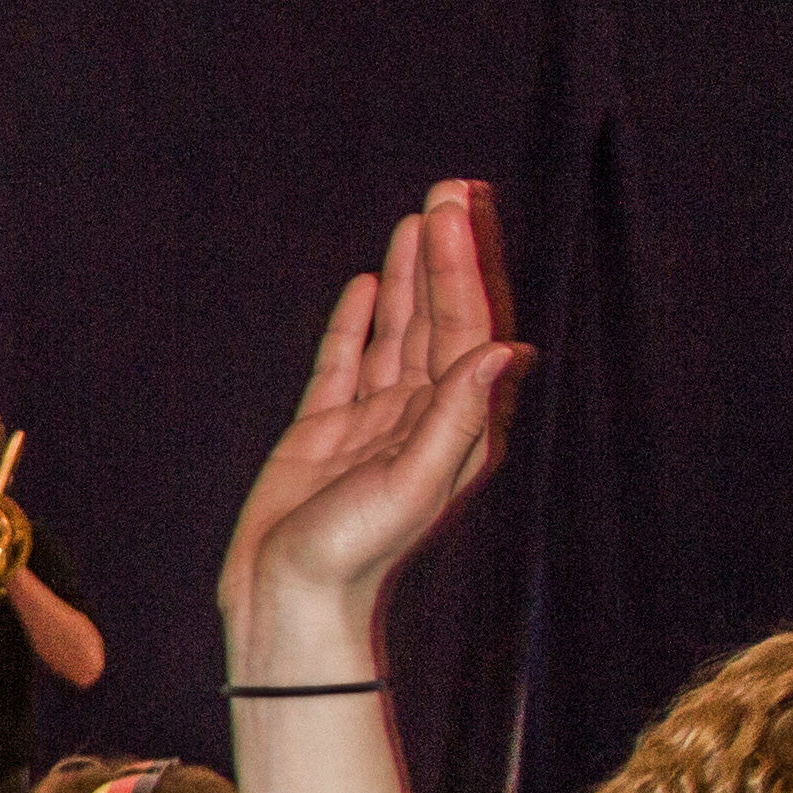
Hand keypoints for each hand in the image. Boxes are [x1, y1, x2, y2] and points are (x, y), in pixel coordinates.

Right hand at [216, 179, 529, 654]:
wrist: (288, 603)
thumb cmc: (353, 555)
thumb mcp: (413, 485)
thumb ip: (457, 417)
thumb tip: (503, 348)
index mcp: (455, 427)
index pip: (465, 328)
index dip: (462, 268)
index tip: (454, 213)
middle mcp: (421, 417)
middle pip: (440, 318)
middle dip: (446, 254)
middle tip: (448, 190)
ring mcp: (372, 423)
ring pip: (398, 331)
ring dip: (410, 275)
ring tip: (417, 217)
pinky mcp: (323, 433)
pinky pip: (345, 363)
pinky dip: (357, 321)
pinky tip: (366, 285)